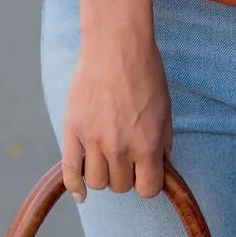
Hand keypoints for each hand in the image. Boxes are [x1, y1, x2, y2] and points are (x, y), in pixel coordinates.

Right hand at [62, 0, 172, 201]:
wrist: (116, 45)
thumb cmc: (145, 72)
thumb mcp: (165, 108)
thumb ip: (164, 142)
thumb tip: (165, 166)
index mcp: (147, 145)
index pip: (148, 189)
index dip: (148, 182)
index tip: (146, 171)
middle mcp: (120, 148)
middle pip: (120, 186)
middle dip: (126, 175)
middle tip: (126, 155)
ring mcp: (94, 141)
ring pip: (96, 182)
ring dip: (103, 175)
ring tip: (106, 157)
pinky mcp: (73, 131)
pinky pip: (70, 172)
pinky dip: (74, 187)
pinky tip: (81, 191)